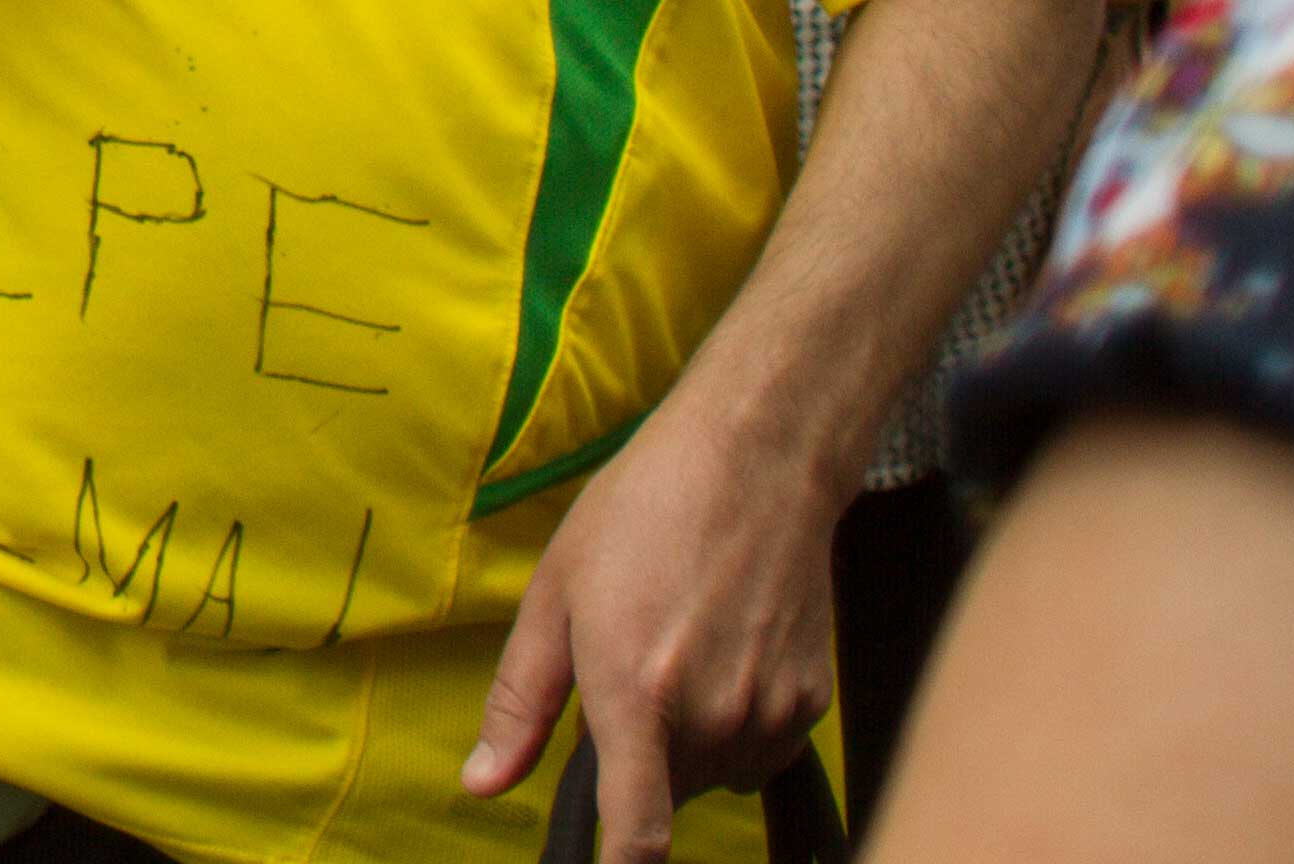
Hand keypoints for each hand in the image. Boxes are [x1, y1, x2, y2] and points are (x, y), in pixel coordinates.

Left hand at [459, 382, 836, 858]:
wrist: (753, 465)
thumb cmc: (641, 515)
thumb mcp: (553, 596)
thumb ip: (518, 702)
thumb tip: (483, 781)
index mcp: (636, 694)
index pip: (638, 830)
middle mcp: (711, 716)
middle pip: (665, 792)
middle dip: (638, 756)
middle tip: (629, 669)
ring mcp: (768, 713)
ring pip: (713, 774)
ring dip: (687, 741)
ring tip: (676, 644)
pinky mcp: (810, 703)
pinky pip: (758, 749)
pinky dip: (734, 723)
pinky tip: (720, 649)